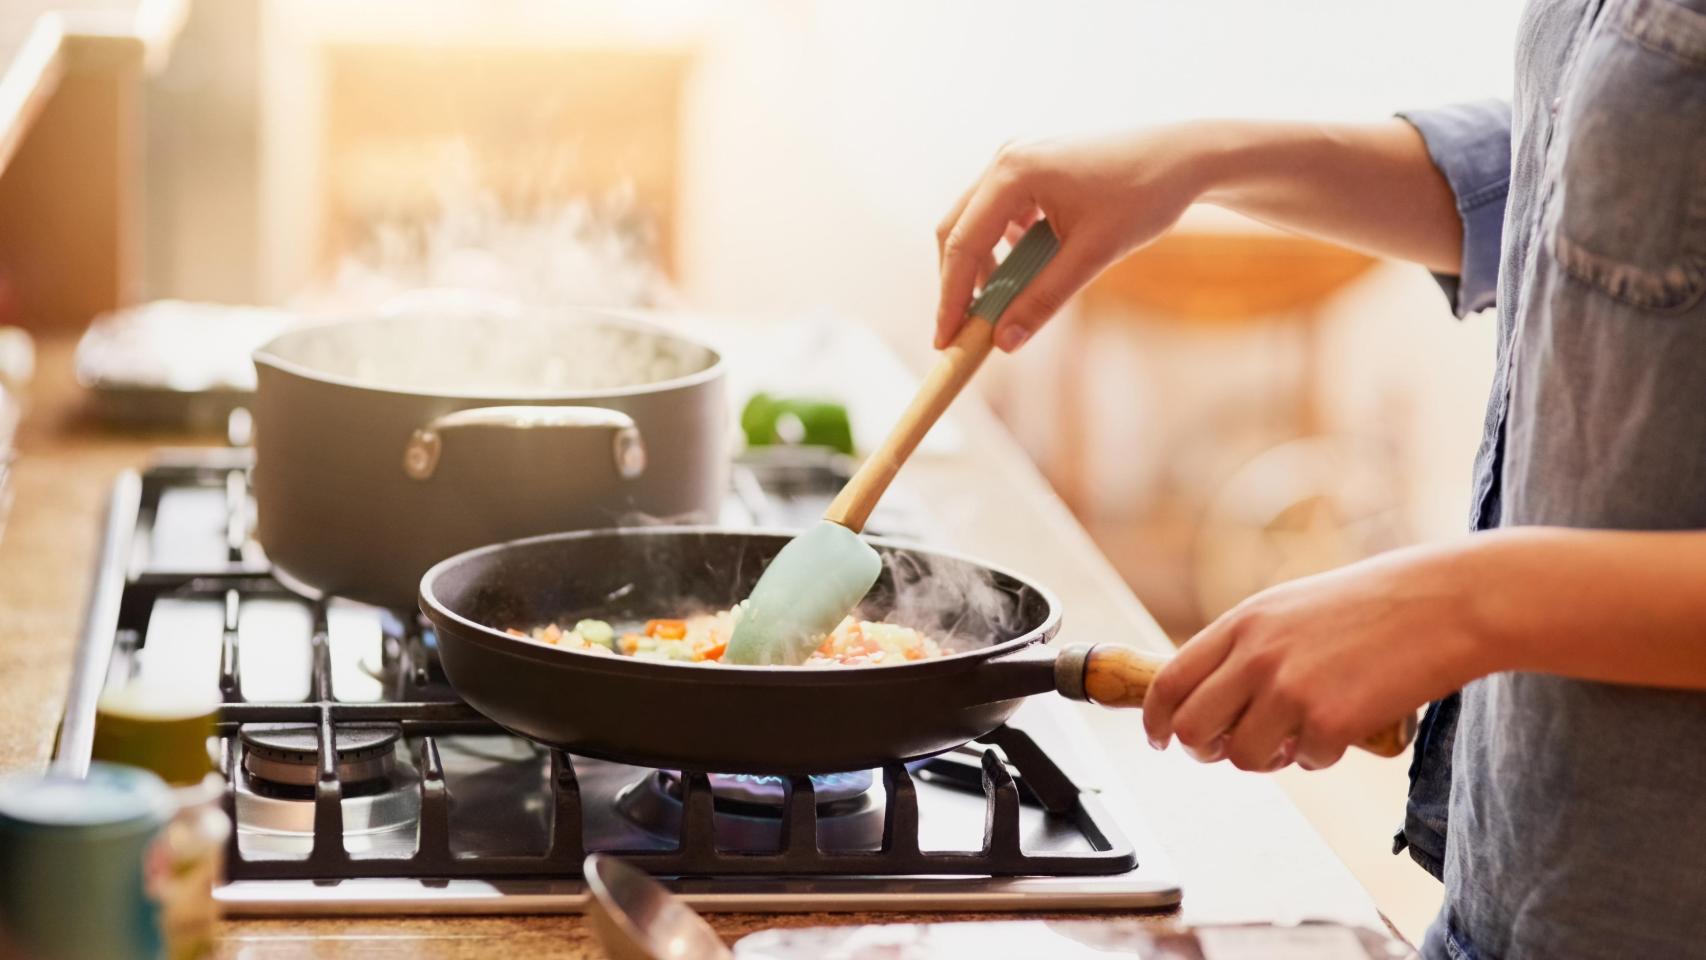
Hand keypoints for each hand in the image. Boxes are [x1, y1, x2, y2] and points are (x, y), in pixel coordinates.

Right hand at [935, 126, 1214, 351]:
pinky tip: (1027, 270)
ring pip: (975, 224)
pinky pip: (999, 214)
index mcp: (1014, 171)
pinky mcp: (1032, 168)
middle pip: (957, 231)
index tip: (945, 340)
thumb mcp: (1094, 255)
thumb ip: (1045, 299)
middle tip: (962, 332)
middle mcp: (1007, 158)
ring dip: (982, 268)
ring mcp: (1018, 159)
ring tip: (999, 307)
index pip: (963, 243)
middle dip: (958, 284)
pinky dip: (1002, 249)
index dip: (950, 297)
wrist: (1186, 157)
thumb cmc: (1146, 196)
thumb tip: (1004, 342)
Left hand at [1141, 541, 1500, 770]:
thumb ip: (1250, 647)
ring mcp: (1291, 689)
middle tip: (1225, 752)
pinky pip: (1307, 762)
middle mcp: (1257, 655)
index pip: (1170, 681)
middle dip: (1203, 750)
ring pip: (1245, 757)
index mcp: (1243, 623)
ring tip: (1297, 738)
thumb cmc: (1377, 604)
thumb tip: (1217, 698)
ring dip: (1268, 759)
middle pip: (1194, 728)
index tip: (1160, 738)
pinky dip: (1323, 757)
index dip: (1156, 718)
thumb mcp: (1293, 608)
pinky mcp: (1330, 721)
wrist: (1446, 603)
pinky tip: (1346, 727)